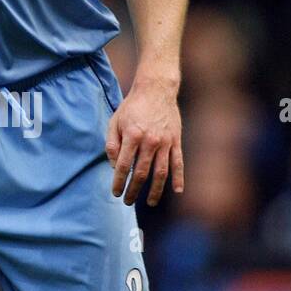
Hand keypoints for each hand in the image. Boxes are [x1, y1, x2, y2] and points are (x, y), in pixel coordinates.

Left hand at [105, 76, 183, 206]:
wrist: (156, 89)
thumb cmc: (132, 106)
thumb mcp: (115, 121)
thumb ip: (112, 144)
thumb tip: (113, 165)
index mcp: (132, 136)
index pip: (122, 166)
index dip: (118, 182)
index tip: (116, 192)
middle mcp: (149, 141)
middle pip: (141, 173)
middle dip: (133, 190)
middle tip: (127, 201)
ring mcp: (165, 142)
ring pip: (161, 172)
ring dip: (155, 190)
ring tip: (149, 202)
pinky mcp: (176, 141)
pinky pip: (178, 163)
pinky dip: (178, 178)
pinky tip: (177, 191)